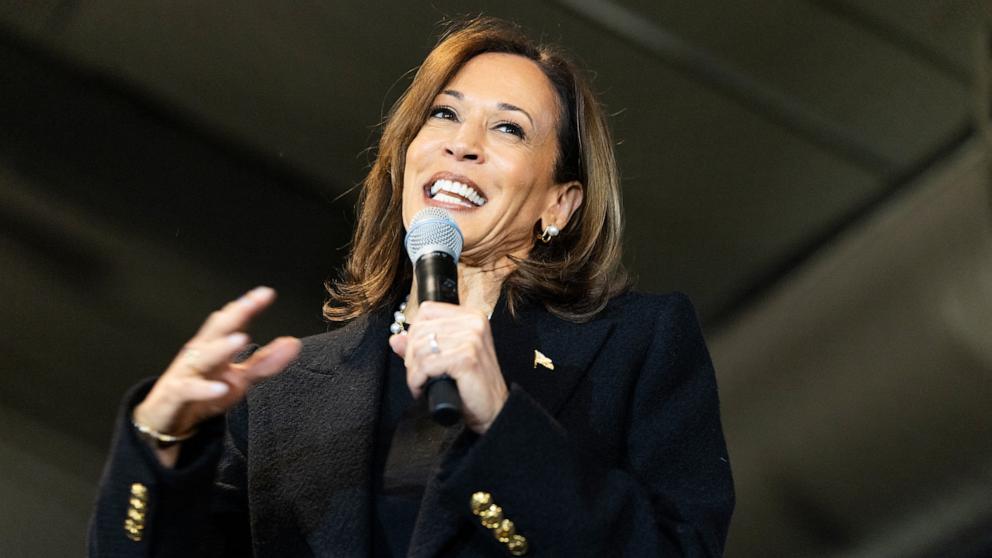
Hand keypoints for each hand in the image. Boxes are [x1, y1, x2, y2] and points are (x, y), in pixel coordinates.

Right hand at [134, 287, 300, 455]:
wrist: (166, 420)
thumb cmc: (203, 393)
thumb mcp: (239, 379)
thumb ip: (266, 363)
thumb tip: (294, 343)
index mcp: (214, 346)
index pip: (233, 323)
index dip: (247, 307)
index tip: (266, 293)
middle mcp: (199, 355)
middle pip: (216, 331)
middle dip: (234, 316)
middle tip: (251, 303)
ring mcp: (185, 374)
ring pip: (203, 357)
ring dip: (222, 347)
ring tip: (242, 339)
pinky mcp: (175, 396)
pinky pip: (189, 390)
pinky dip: (204, 389)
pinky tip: (221, 389)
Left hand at [389, 301, 507, 433]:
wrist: (495, 409)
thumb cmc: (473, 384)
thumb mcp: (447, 358)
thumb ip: (421, 345)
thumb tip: (395, 339)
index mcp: (471, 316)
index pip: (427, 310)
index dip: (414, 333)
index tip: (417, 355)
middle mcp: (473, 322)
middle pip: (420, 330)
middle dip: (411, 356)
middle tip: (419, 374)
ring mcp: (471, 338)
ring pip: (420, 348)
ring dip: (414, 371)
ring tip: (422, 383)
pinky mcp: (466, 357)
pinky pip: (426, 364)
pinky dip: (418, 380)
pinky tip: (424, 389)